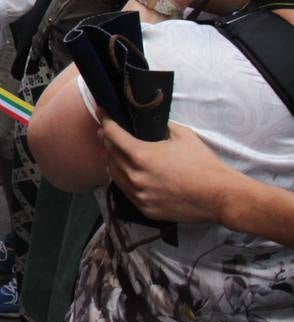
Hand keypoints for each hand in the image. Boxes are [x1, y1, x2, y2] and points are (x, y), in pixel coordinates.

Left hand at [100, 117, 227, 222]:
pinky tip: (124, 173)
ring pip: (114, 174)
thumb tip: (152, 122)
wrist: (220, 196)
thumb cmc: (203, 163)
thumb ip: (161, 127)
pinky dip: (122, 179)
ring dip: (111, 160)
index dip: (105, 121)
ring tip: (112, 151)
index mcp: (141, 155)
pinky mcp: (145, 208)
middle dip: (107, 140)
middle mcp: (135, 176)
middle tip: (106, 131)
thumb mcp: (182, 135)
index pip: (113, 135)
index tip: (101, 112)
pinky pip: (125, 190)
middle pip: (110, 154)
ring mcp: (139, 194)